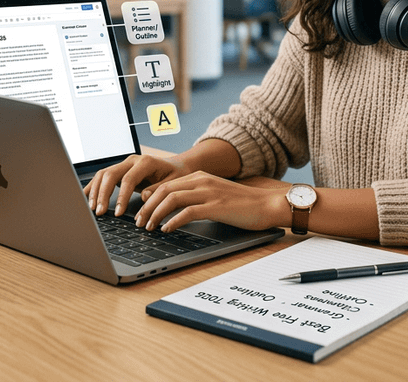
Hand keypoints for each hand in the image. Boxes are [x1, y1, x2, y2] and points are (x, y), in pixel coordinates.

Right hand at [83, 154, 188, 217]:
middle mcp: (132, 160)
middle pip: (110, 174)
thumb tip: (144, 197)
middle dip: (102, 194)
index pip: (128, 179)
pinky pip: (103, 176)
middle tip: (99, 212)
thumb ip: (158, 189)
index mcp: (146, 162)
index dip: (121, 196)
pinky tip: (87, 196)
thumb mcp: (173, 183)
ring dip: (95, 191)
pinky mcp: (121, 170)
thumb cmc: (176, 175)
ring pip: (103, 174)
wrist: (178, 166)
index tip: (117, 213)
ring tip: (92, 208)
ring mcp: (125, 164)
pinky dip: (94, 186)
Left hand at [136, 172, 288, 232]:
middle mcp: (202, 181)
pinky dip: (172, 221)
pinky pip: (187, 212)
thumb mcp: (215, 196)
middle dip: (147, 207)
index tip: (141, 212)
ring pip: (171, 199)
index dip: (149, 198)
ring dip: (155, 214)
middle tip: (139, 222)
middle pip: (164, 190)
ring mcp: (209, 192)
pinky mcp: (216, 206)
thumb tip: (173, 210)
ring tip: (149, 227)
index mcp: (200, 177)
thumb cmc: (243, 205)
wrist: (268, 204)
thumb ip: (195, 198)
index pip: (166, 184)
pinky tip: (167, 230)